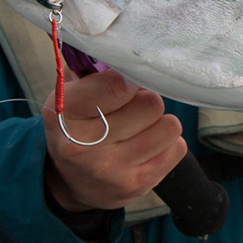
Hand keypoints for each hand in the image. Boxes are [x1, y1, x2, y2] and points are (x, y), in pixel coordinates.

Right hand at [42, 68, 187, 211]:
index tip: (124, 86)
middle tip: (132, 109)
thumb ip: (98, 73)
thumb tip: (137, 57)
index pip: (119, 85)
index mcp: (64, 113)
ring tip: (140, 128)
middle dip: (146, 101)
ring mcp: (111, 169)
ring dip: (159, 123)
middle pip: (151, 104)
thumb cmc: (77, 127)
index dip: (129, 81)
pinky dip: (167, 143)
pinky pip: (178, 148)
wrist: (70, 181)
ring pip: (169, 126)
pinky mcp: (136, 186)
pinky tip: (145, 146)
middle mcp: (84, 145)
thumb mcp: (71, 96)